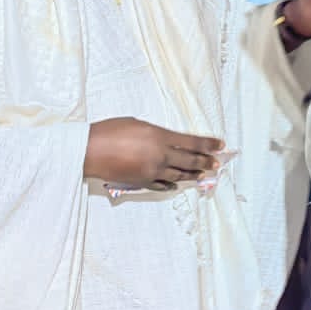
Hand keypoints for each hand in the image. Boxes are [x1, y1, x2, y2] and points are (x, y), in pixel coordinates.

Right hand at [84, 117, 223, 189]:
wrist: (90, 150)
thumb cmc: (110, 131)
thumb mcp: (137, 124)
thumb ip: (156, 134)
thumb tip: (167, 141)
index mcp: (159, 137)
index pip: (191, 141)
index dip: (208, 143)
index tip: (220, 144)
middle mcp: (160, 155)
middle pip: (190, 160)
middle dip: (206, 161)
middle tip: (217, 163)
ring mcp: (152, 171)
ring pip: (179, 175)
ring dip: (193, 174)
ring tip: (203, 174)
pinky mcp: (143, 181)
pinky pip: (163, 185)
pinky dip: (172, 185)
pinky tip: (177, 185)